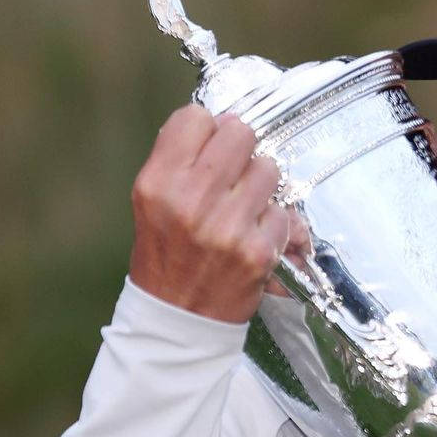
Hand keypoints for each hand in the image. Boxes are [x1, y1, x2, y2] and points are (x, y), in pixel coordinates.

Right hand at [129, 105, 310, 322]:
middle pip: (240, 133)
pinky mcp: (258, 251)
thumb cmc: (167, 255)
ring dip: (261, 184)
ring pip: (269, 168)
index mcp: (158, 183)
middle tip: (233, 175)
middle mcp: (191, 200)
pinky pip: (283, 212)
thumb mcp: (153, 201)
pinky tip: (253, 237)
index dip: (208, 131)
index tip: (210, 149)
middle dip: (241, 150)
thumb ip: (180, 159)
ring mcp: (228, 226)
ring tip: (242, 207)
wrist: (179, 318)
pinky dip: (273, 223)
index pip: (196, 118)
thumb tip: (226, 122)